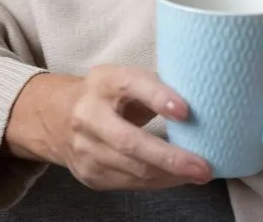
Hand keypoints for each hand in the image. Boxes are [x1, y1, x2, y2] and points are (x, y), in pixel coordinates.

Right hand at [6, 67, 212, 190]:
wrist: (56, 117)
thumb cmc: (109, 93)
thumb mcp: (126, 78)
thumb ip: (157, 86)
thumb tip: (206, 96)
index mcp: (104, 81)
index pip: (131, 85)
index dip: (159, 97)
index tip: (186, 111)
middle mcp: (89, 115)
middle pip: (130, 142)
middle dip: (170, 158)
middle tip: (203, 166)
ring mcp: (84, 148)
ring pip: (131, 169)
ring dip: (169, 175)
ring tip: (199, 174)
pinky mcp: (88, 173)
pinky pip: (128, 183)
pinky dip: (157, 182)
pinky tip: (177, 179)